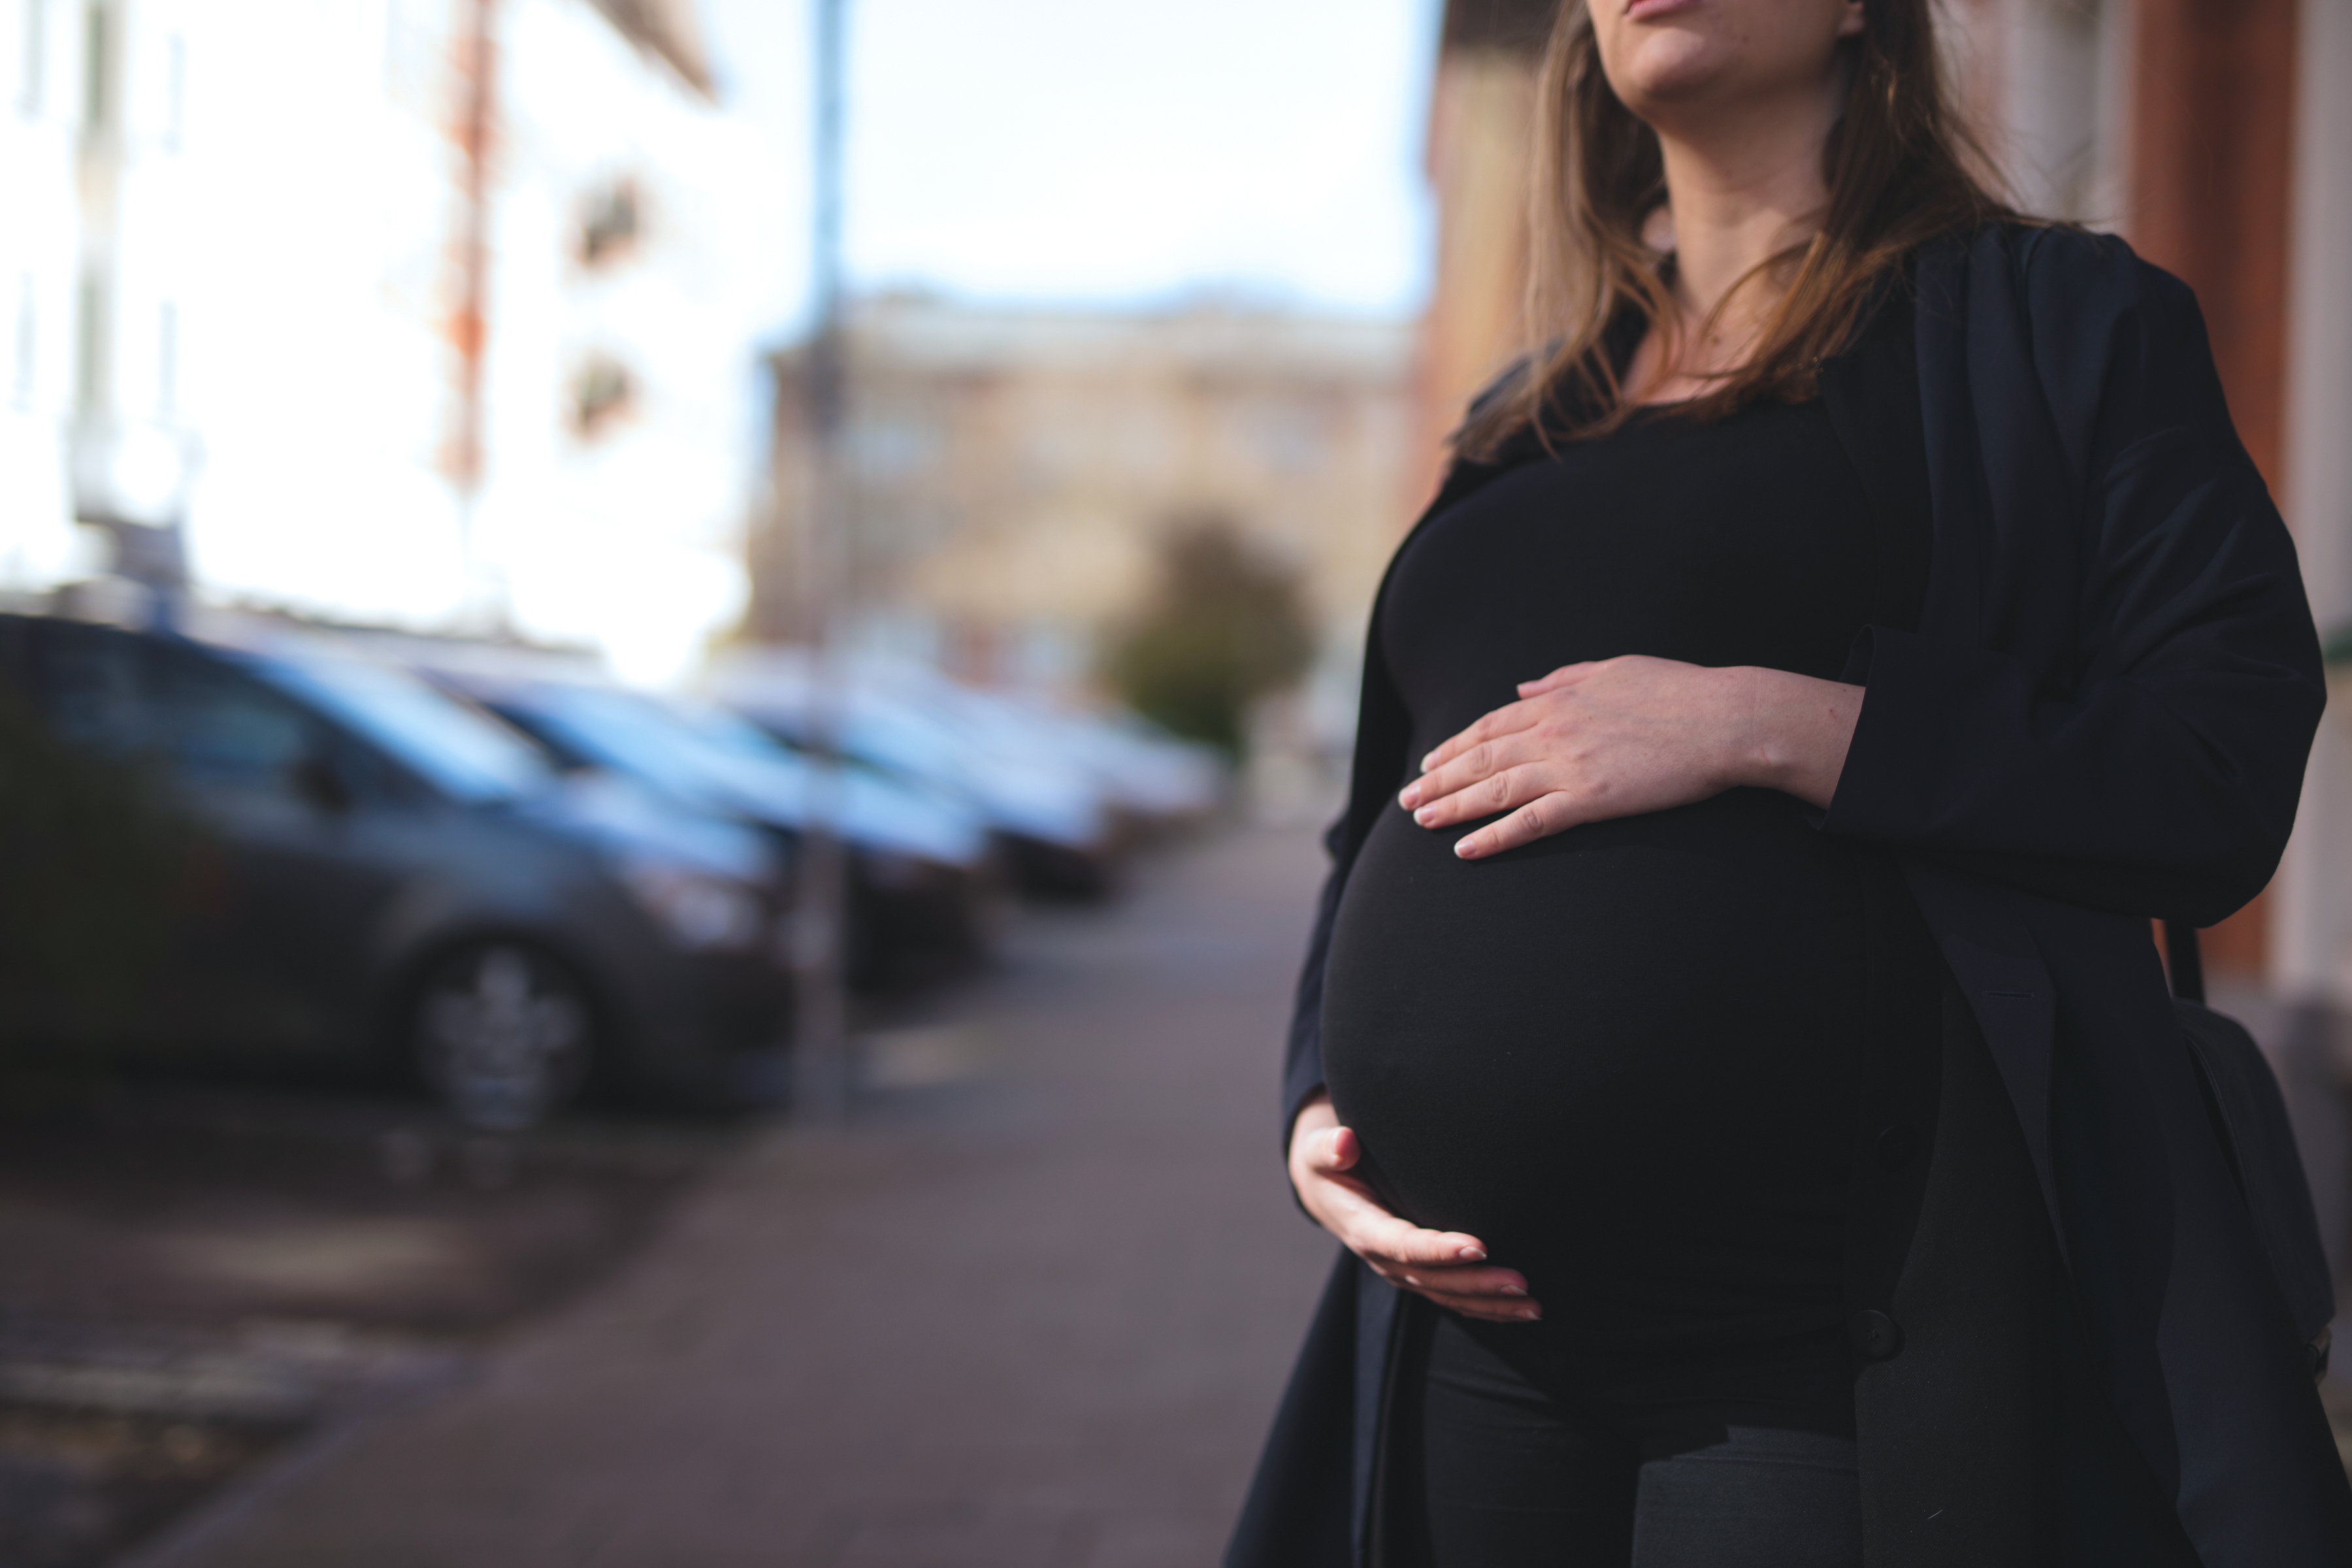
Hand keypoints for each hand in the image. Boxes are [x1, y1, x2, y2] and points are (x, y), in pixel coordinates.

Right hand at [1288, 1092, 1539, 1322]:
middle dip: (1477, 1284)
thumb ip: (1328, 1147)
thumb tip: (1343, 1142)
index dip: (1439, 1250)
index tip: (1479, 1247)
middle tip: (1520, 1282)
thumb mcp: (1318, 1151)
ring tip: (1532, 1305)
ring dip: (1490, 1303)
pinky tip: (1522, 1309)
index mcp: (1363, 1229)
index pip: (1403, 1245)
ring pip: (1448, 1296)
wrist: (1327, 1190)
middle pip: (1434, 1279)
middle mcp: (1384, 1259)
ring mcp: (1403, 1272)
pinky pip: (1453, 1297)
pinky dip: (1487, 1307)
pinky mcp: (1419, 1275)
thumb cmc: (1329, 1163)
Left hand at [1398, 657, 1862, 859]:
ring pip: (1493, 789)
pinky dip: (1493, 836)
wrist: (1724, 718)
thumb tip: (1524, 689)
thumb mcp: (1614, 669)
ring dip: (1452, 806)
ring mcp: (1569, 766)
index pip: (1491, 725)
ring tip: (1420, 820)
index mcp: (1558, 699)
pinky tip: (1465, 849)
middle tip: (1408, 798)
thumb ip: (1562, 679)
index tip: (1431, 761)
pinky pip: (1529, 822)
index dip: (1456, 745)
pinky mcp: (1591, 799)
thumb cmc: (1678, 691)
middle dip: (1438, 778)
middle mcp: (1553, 730)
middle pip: (1480, 757)